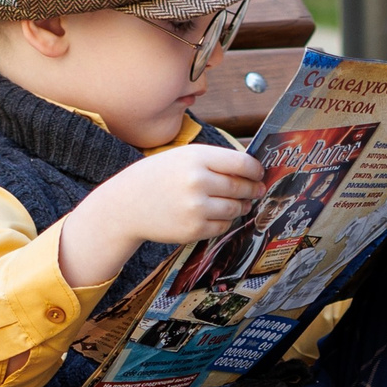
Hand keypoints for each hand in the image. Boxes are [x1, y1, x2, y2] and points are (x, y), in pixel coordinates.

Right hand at [56, 144, 264, 286]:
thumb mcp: (182, 157)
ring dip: (241, 206)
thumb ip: (214, 161)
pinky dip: (224, 221)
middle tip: (257, 190)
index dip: (256, 170)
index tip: (259, 173)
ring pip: (235, 208)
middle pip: (242, 187)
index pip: (242, 163)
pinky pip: (223, 226)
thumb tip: (251, 170)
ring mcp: (196, 207)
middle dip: (253, 189)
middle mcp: (198, 182)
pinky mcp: (194, 229)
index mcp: (197, 158)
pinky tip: (215, 214)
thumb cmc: (157, 177)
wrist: (127, 205)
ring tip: (238, 202)